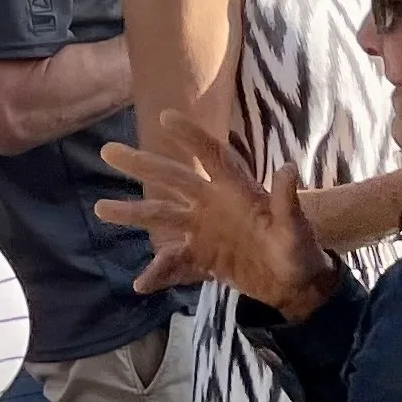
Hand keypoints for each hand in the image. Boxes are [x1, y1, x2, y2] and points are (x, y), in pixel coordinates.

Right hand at [94, 122, 328, 307]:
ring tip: (101, 208)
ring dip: (132, 213)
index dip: (190, 136)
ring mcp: (203, 231)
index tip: (164, 117)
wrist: (294, 285)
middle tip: (109, 152)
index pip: (211, 156)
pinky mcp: (202, 258)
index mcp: (236, 190)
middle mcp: (212, 205)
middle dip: (142, 165)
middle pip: (172, 180)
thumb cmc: (300, 250)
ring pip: (162, 218)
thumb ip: (287, 201)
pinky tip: (142, 284)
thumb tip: (287, 168)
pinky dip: (158, 273)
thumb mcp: (296, 227)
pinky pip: (174, 263)